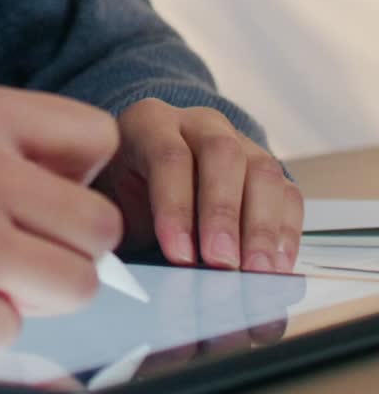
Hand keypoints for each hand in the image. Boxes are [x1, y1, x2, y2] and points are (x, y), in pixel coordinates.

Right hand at [0, 84, 121, 352]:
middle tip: (25, 248)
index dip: (83, 175)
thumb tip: (87, 189)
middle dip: (71, 247)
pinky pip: (16, 328)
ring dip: (37, 292)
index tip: (54, 191)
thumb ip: (15, 144)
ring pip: (77, 283)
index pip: (96, 137)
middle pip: (99, 224)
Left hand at [95, 99, 303, 273]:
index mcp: (150, 123)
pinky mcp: (265, 169)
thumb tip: (142, 276)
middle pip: (222, 154)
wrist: (142, 173)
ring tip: (256, 272)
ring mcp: (238, 141)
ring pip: (262, 169)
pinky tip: (278, 265)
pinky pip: (287, 192)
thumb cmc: (124, 193)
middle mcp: (199, 124)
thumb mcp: (112, 201)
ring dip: (261, 226)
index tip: (179, 254)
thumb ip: (125, 226)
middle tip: (221, 262)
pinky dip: (286, 231)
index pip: (168, 155)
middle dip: (223, 211)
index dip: (176, 206)